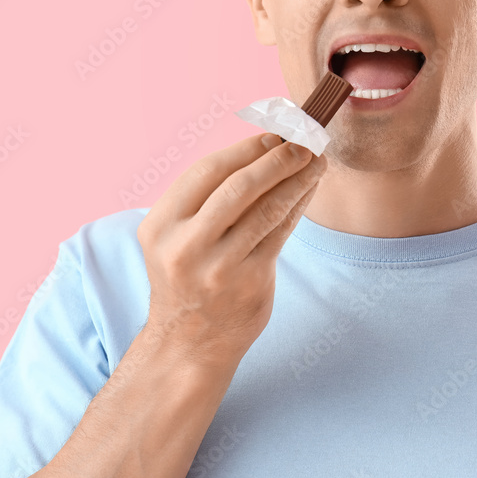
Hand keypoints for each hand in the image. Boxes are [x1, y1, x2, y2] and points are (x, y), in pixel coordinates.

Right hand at [136, 133, 326, 364]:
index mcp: (159, 226)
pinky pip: (280, 233)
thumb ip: (204, 199)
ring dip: (297, 179)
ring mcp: (219, 267)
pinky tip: (309, 190)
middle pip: (239, 187)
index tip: (272, 134)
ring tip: (316, 161)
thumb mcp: (174, 238)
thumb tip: (260, 150)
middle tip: (303, 142)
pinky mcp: (250, 282)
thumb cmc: (187, 278)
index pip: (206, 172)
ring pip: (267, 209)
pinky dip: (298, 206)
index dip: (244, 149)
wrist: (188, 343)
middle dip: (277, 159)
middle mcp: (185, 246)